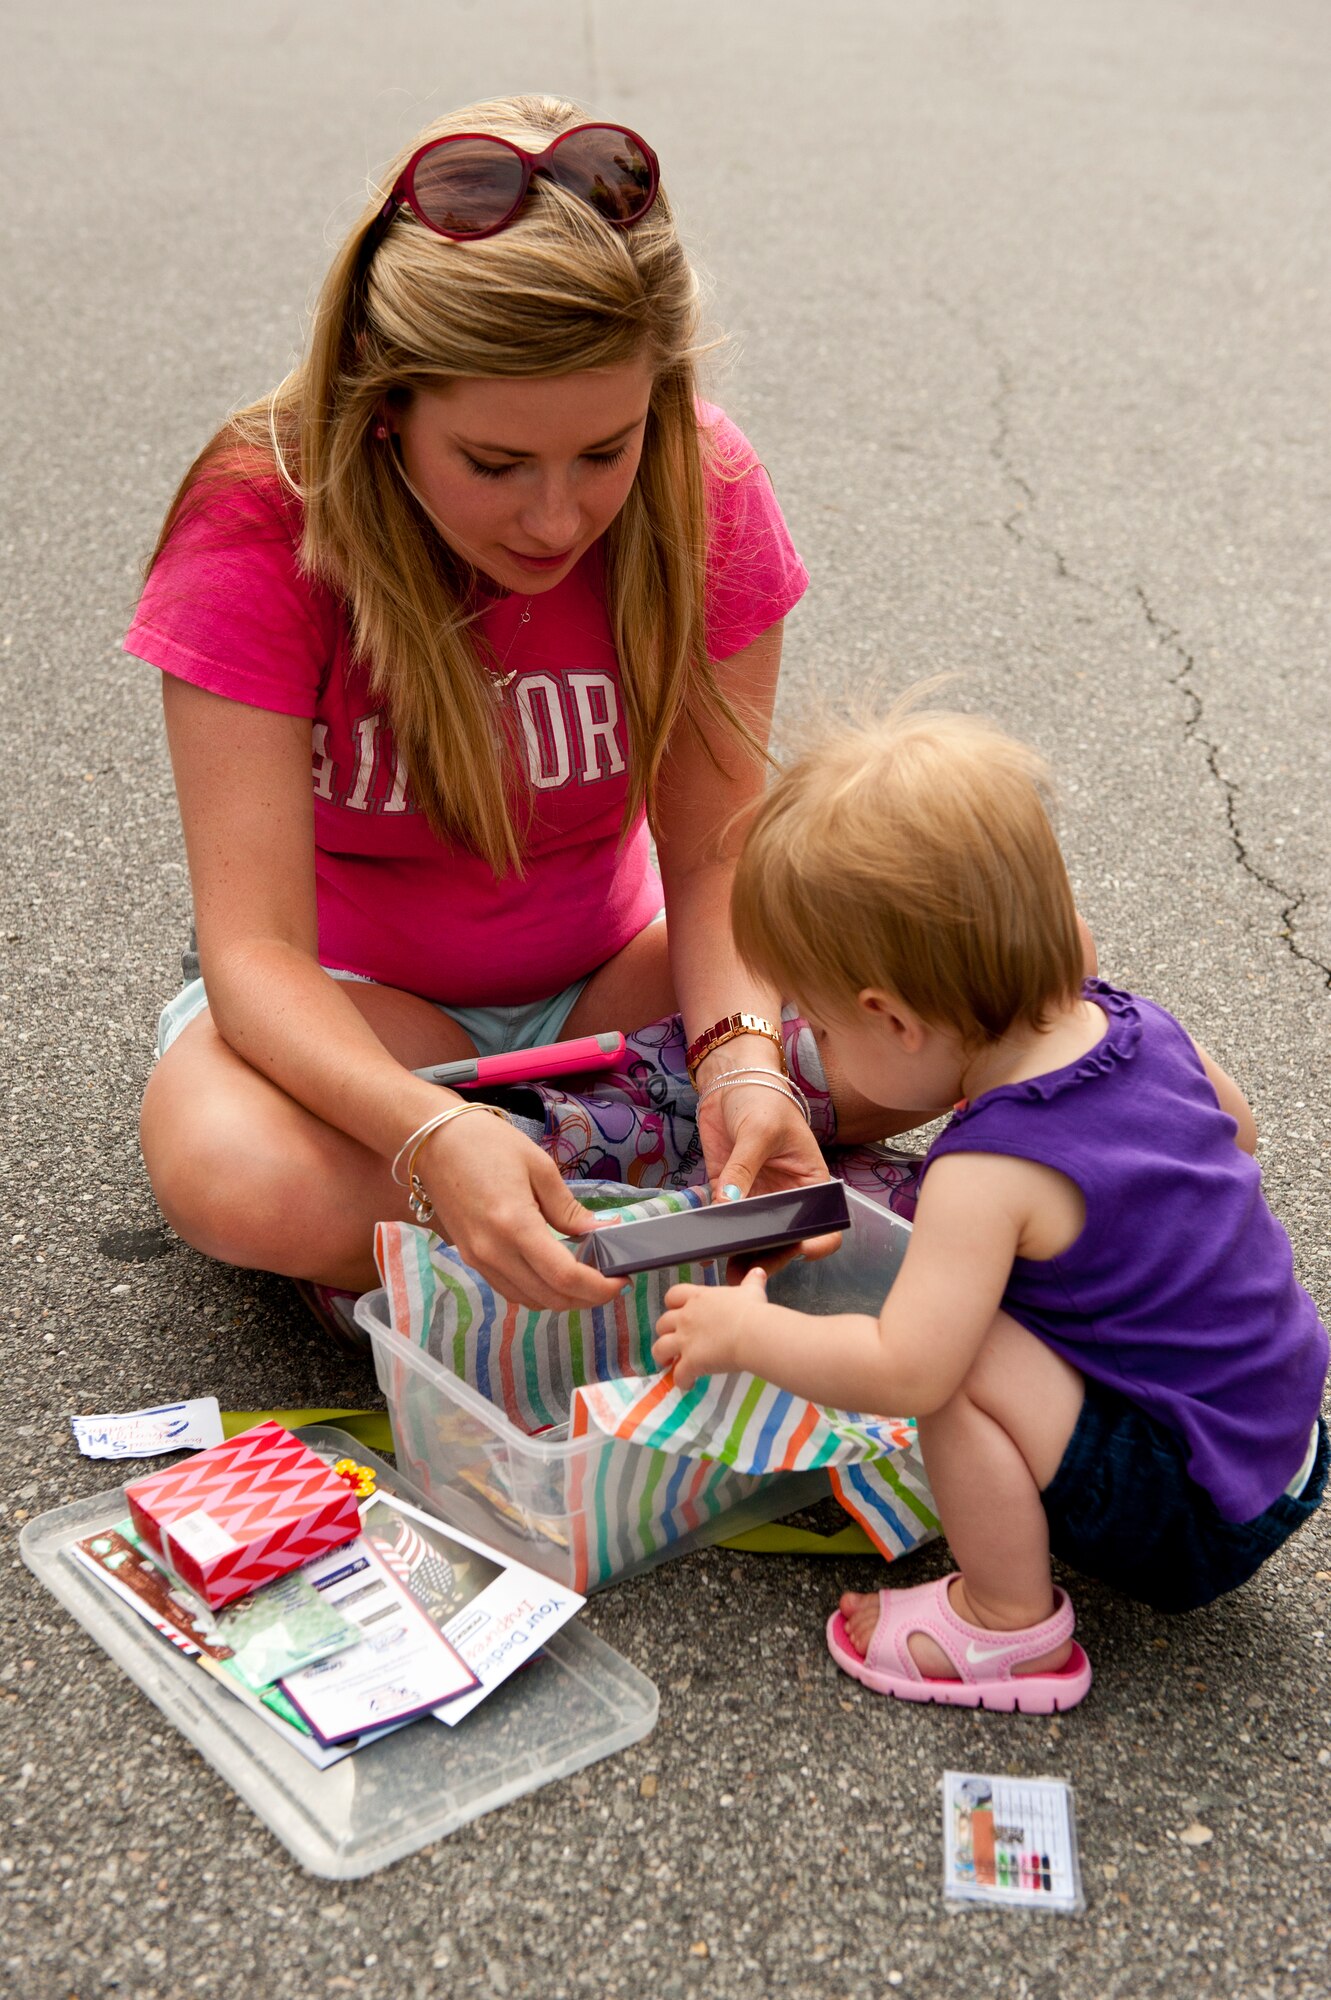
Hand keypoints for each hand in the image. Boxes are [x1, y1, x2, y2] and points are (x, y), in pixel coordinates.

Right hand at [415, 1112, 626, 1311]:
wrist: (434, 1142)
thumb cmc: (487, 1144)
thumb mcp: (539, 1167)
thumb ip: (569, 1208)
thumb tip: (600, 1232)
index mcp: (515, 1226)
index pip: (564, 1276)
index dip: (598, 1287)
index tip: (621, 1280)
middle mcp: (493, 1252)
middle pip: (549, 1297)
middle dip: (586, 1297)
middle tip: (609, 1281)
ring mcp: (478, 1259)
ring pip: (529, 1300)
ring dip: (561, 1298)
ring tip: (586, 1279)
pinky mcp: (471, 1258)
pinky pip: (510, 1290)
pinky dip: (537, 1291)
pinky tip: (553, 1274)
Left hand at [653, 1265, 770, 1389]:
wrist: (752, 1332)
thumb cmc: (752, 1310)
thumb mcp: (751, 1291)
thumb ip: (751, 1281)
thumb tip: (758, 1271)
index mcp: (698, 1298)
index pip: (673, 1295)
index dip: (673, 1305)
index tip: (679, 1311)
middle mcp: (686, 1317)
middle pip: (662, 1323)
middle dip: (666, 1332)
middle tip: (674, 1340)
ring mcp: (685, 1340)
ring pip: (659, 1349)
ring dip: (662, 1356)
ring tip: (669, 1363)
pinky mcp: (690, 1361)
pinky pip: (678, 1374)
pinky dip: (681, 1380)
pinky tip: (687, 1384)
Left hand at [697, 1077, 842, 1276]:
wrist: (730, 1081)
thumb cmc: (763, 1100)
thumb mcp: (759, 1131)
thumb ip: (743, 1169)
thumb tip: (728, 1205)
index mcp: (810, 1182)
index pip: (825, 1221)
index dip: (819, 1240)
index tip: (804, 1249)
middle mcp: (786, 1196)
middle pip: (785, 1237)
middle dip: (771, 1255)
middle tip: (752, 1268)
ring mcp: (756, 1196)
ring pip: (753, 1235)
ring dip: (742, 1251)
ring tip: (726, 1266)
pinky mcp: (727, 1190)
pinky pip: (724, 1219)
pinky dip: (717, 1232)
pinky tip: (707, 1242)